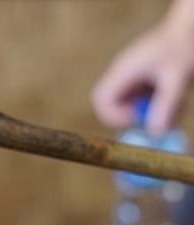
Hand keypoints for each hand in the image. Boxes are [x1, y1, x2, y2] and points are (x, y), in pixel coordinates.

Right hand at [92, 15, 193, 134]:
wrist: (189, 28)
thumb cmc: (182, 46)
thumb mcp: (177, 78)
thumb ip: (166, 105)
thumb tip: (155, 133)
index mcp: (123, 71)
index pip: (101, 100)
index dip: (114, 116)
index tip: (138, 118)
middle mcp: (122, 75)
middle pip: (113, 106)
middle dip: (134, 116)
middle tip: (157, 116)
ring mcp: (131, 78)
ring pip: (130, 106)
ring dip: (150, 112)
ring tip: (174, 105)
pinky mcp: (142, 81)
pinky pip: (142, 101)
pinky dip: (158, 106)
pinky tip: (175, 98)